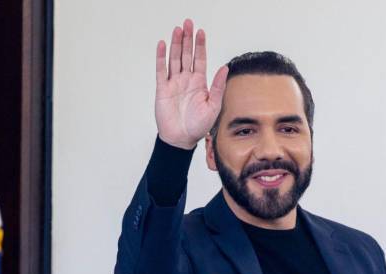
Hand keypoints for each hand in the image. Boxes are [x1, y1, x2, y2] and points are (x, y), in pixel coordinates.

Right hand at [155, 19, 228, 149]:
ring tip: (177, 29)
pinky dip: (161, 58)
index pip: (199, 59)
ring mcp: (174, 83)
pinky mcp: (162, 89)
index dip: (200, 45)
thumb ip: (218, 87)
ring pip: (174, 59)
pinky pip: (161, 70)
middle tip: (188, 23)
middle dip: (188, 39)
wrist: (182, 139)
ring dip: (176, 44)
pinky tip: (163, 45)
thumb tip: (225, 68)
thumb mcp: (213, 106)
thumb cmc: (199, 126)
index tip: (201, 32)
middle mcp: (186, 80)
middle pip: (186, 55)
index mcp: (199, 83)